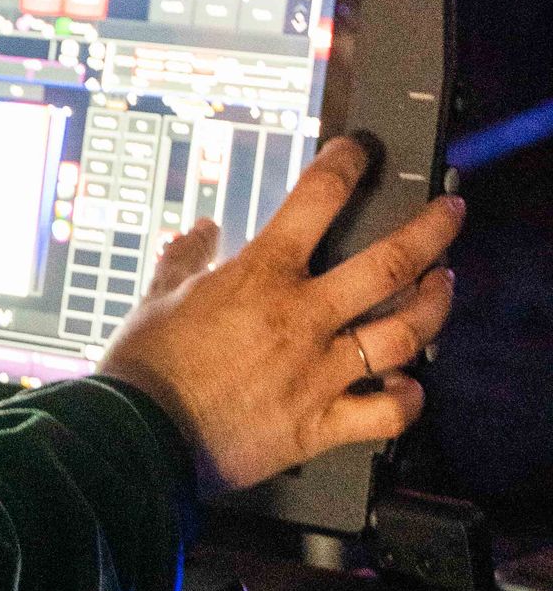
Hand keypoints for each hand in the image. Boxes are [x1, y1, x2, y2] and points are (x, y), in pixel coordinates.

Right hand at [100, 137, 461, 493]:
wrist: (140, 437)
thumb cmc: (146, 366)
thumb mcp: (158, 294)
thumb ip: (187, 257)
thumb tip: (201, 231)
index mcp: (260, 274)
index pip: (316, 198)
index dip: (344, 165)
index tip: (358, 153)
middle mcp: (301, 316)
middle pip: (391, 263)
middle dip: (433, 230)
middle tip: (450, 213)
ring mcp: (319, 371)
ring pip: (405, 333)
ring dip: (435, 306)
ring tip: (444, 287)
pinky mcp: (321, 423)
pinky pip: (388, 413)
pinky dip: (408, 398)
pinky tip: (411, 385)